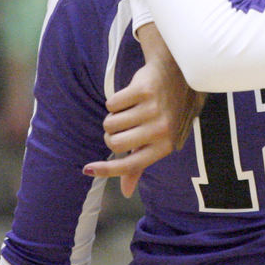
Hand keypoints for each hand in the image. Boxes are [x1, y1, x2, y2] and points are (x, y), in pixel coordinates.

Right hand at [82, 25, 205, 196]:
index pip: (131, 165)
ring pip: (111, 124)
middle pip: (115, 143)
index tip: (87, 170)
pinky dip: (115, 101)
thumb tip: (126, 192)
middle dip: (111, 135)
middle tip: (121, 125)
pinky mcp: (144, 90)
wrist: (176, 72)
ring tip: (130, 109)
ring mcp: (154, 109)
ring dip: (113, 117)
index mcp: (166, 145)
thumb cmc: (165, 110)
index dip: (107, 170)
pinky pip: (112, 104)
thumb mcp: (159, 138)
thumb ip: (141, 164)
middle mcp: (162, 129)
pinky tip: (130, 96)